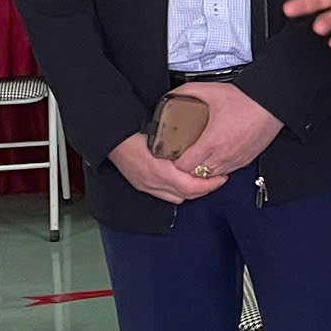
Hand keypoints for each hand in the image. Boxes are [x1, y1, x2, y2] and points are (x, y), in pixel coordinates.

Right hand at [107, 131, 225, 205]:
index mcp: (159, 171)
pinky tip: (182, 182)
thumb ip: (177, 141)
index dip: (209, 185)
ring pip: (176, 198)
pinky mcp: (142, 185)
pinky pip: (164, 195)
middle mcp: (153, 183)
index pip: (191, 187)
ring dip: (191, 192)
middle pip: (187, 195)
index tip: (220, 177)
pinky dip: (177, 191)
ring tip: (202, 181)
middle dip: (204, 190)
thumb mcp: (158, 135)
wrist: (110, 137)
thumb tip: (197, 140)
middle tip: (217, 180)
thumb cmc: (131, 132)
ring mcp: (146, 186)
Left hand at [173, 81, 282, 180]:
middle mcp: (223, 155)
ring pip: (211, 177)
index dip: (175, 162)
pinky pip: (226, 172)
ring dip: (202, 170)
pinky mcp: (244, 161)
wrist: (271, 106)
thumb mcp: (212, 91)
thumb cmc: (246, 100)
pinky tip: (214, 157)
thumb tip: (172, 94)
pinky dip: (217, 168)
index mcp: (212, 142)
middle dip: (187, 168)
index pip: (185, 166)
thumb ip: (188, 91)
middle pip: (196, 175)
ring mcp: (235, 160)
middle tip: (183, 157)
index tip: (173, 154)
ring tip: (197, 158)